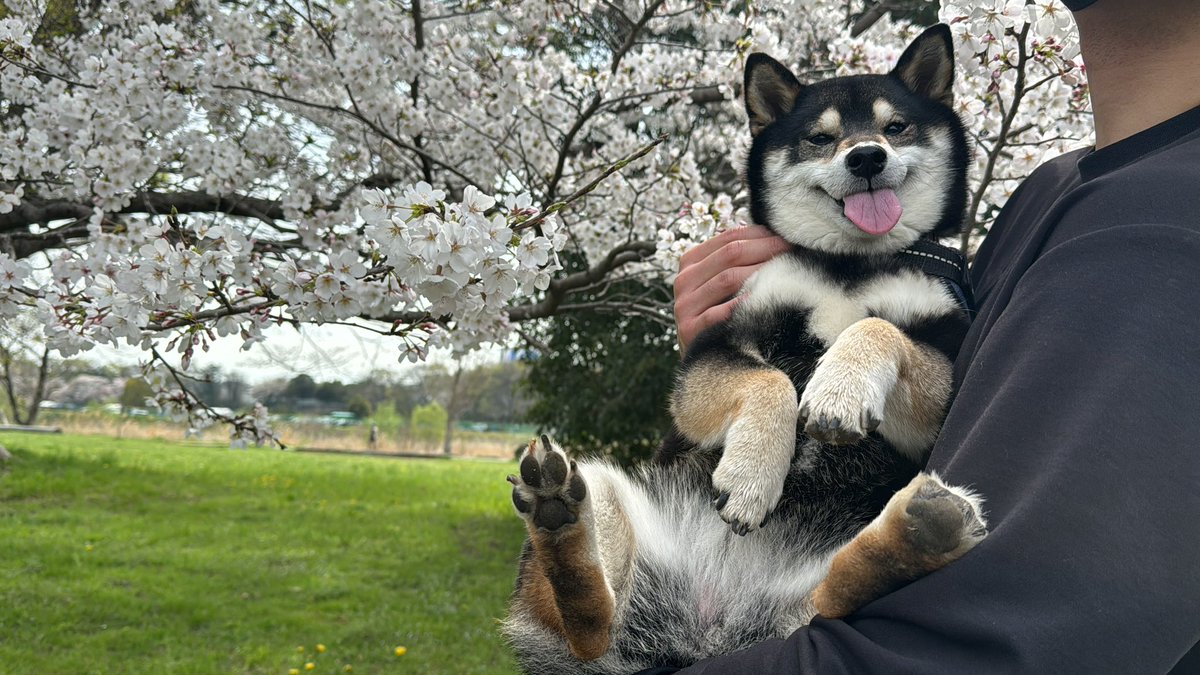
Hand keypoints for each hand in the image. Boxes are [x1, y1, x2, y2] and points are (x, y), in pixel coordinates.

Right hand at [673, 225, 789, 353]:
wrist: (705, 357)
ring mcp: (684, 305)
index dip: (760, 233)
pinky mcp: (689, 329)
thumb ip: (735, 260)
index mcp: (690, 262)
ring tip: (786, 269)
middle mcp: (684, 280)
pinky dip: (742, 304)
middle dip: (766, 247)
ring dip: (760, 272)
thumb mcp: (720, 283)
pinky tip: (763, 298)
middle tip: (792, 246)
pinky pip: (720, 312)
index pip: (728, 237)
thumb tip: (773, 233)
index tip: (787, 234)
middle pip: (730, 254)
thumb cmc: (720, 313)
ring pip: (727, 279)